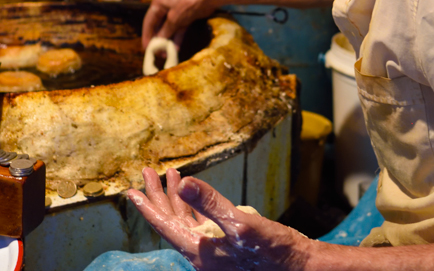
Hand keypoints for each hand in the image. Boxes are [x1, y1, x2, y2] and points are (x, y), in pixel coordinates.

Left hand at [126, 167, 312, 270]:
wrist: (301, 268)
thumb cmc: (274, 252)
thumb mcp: (242, 226)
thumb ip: (210, 203)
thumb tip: (183, 184)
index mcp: (200, 253)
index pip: (166, 227)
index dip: (148, 207)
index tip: (131, 192)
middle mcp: (203, 255)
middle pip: (172, 223)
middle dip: (159, 196)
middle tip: (146, 173)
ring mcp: (215, 252)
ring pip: (186, 222)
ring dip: (176, 199)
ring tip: (170, 175)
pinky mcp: (227, 248)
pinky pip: (202, 226)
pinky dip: (195, 207)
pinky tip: (194, 194)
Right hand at [141, 0, 217, 47]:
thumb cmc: (188, 4)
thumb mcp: (174, 19)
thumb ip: (165, 31)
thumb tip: (158, 43)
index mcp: (158, 3)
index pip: (148, 22)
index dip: (147, 35)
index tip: (146, 48)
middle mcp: (164, 7)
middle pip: (158, 26)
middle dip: (158, 40)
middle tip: (157, 53)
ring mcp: (175, 13)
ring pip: (168, 29)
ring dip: (167, 41)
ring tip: (166, 54)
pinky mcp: (184, 17)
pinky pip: (177, 30)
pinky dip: (176, 38)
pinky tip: (175, 49)